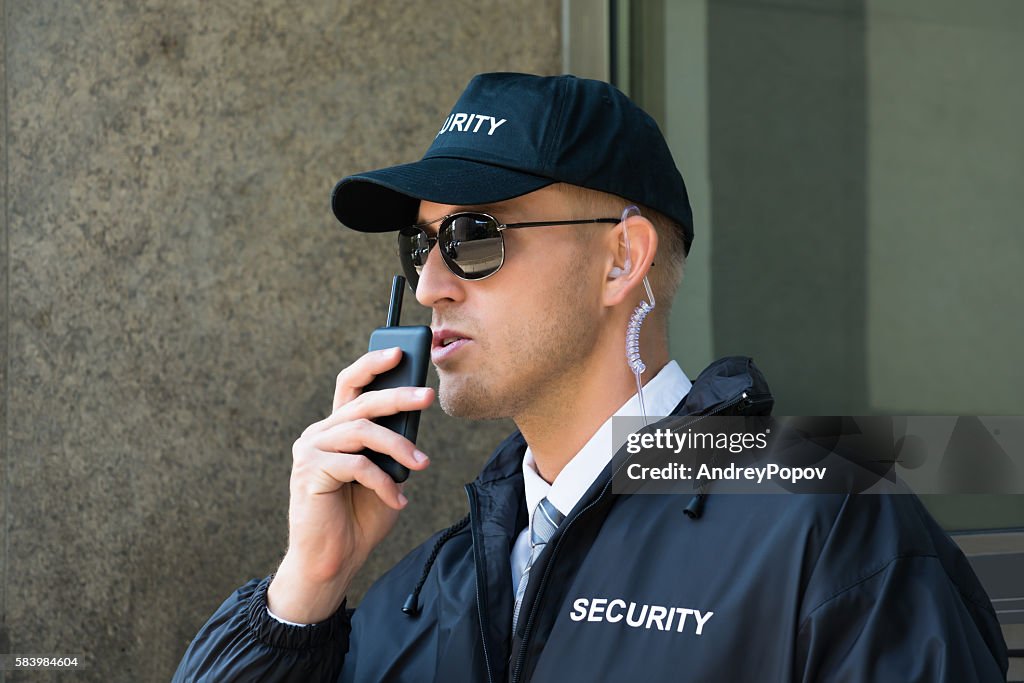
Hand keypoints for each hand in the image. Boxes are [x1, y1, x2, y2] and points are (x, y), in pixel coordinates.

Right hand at [267, 347, 433, 622]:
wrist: (332, 561)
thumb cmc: (360, 517)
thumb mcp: (385, 474)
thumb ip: (391, 446)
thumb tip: (413, 417)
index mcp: (336, 429)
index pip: (351, 385)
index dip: (372, 365)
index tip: (400, 352)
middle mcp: (319, 434)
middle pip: (361, 402)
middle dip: (398, 396)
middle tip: (427, 396)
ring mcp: (311, 451)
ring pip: (361, 431)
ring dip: (398, 446)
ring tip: (420, 465)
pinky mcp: (310, 472)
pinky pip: (356, 465)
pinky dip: (383, 482)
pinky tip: (397, 500)